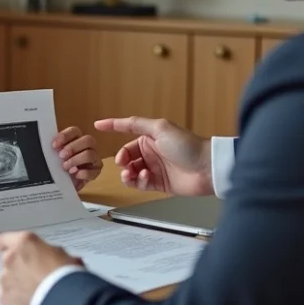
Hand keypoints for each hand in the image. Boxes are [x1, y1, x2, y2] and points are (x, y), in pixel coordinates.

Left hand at [0, 231, 81, 304]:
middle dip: (16, 265)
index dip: (5, 245)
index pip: (4, 239)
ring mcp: (6, 277)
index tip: (5, 248)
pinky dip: (12, 299)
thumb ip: (49, 253)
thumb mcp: (62, 254)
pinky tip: (24, 301)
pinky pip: (5, 296)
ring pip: (6, 278)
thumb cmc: (66, 272)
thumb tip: (53, 258)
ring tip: (30, 290)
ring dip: (14, 282)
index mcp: (24, 242)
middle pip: (7, 259)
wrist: (63, 296)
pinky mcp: (5, 296)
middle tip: (31, 274)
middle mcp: (11, 257)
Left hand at [52, 126, 101, 190]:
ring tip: (65, 167)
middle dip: (73, 147)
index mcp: (76, 139)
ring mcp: (94, 158)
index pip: (74, 131)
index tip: (54, 145)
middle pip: (88, 140)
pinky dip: (83, 173)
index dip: (65, 136)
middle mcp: (88, 146)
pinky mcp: (96, 172)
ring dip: (76, 160)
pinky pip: (93, 171)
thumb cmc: (57, 166)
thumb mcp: (53, 157)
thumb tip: (52, 146)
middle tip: (61, 156)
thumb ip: (54, 150)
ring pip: (90, 154)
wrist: (62, 184)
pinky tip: (75, 175)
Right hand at [94, 116, 212, 195]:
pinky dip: (138, 182)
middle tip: (124, 164)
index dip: (112, 129)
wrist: (206, 168)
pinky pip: (140, 184)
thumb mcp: (159, 128)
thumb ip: (136, 124)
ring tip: (131, 174)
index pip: (126, 134)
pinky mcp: (159, 184)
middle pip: (126, 157)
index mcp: (150, 137)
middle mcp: (151, 152)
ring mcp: (154, 168)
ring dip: (128, 174)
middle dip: (122, 161)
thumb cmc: (186, 145)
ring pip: (130, 172)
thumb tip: (114, 121)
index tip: (97, 127)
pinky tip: (144, 178)